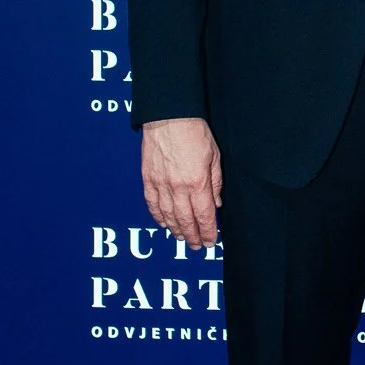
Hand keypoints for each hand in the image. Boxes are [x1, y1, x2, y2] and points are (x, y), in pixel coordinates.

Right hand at [141, 117, 222, 248]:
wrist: (169, 118)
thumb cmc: (194, 133)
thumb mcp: (214, 157)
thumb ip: (215, 183)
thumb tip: (216, 203)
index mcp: (197, 183)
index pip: (204, 215)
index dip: (207, 231)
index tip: (210, 241)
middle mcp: (178, 188)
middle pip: (185, 220)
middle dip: (192, 236)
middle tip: (196, 246)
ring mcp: (161, 184)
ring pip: (168, 215)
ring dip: (175, 230)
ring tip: (182, 238)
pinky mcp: (148, 179)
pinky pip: (152, 204)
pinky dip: (158, 216)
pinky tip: (163, 223)